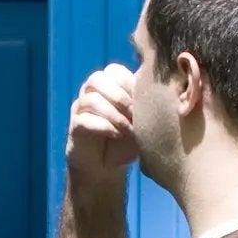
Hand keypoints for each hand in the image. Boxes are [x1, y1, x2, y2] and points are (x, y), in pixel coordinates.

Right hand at [65, 63, 138, 182]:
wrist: (105, 167)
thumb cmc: (126, 141)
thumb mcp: (141, 122)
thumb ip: (147, 104)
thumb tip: (162, 90)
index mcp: (107, 86)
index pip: (113, 70)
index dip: (128, 82)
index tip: (142, 100)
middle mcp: (90, 93)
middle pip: (97, 79)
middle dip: (120, 96)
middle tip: (135, 115)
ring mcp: (80, 110)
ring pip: (91, 99)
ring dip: (113, 114)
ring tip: (127, 129)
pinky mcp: (74, 127)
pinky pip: (83, 120)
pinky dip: (103, 126)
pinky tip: (116, 134)